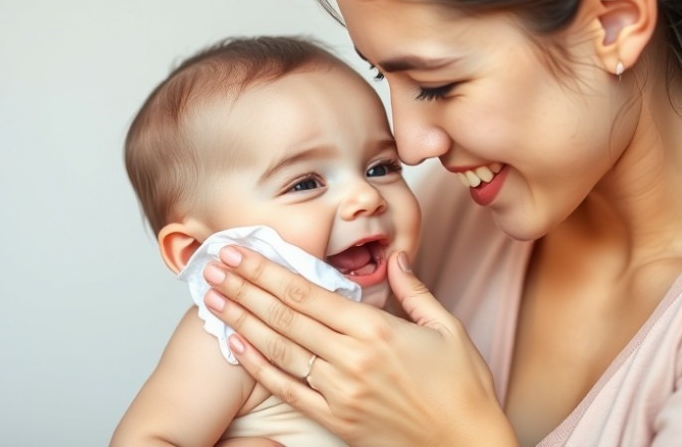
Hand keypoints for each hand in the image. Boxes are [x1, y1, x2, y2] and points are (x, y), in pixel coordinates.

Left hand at [202, 248, 516, 445]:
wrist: (468, 446)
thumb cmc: (463, 389)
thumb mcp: (448, 329)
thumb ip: (415, 291)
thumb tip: (397, 258)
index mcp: (377, 330)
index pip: (308, 292)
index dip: (268, 270)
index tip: (242, 252)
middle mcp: (351, 358)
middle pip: (285, 314)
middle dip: (244, 287)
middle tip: (213, 265)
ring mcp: (340, 391)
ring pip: (279, 348)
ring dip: (241, 320)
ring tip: (213, 299)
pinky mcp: (335, 419)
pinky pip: (288, 389)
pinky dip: (259, 366)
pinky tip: (237, 346)